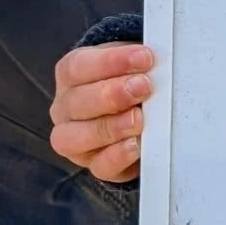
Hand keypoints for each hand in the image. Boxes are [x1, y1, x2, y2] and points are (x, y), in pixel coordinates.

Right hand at [50, 42, 154, 182]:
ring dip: (111, 127)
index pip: (79, 66)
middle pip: (76, 102)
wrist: (138, 110)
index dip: (111, 62)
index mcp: (71, 76)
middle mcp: (66, 108)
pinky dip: (118, 156)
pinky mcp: (95, 164)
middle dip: (112, 94)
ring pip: (75, 138)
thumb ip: (140, 64)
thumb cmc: (132, 81)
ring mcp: (74, 139)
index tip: (145, 58)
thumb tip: (159, 62)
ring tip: (139, 119)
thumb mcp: (133, 65)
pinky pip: (99, 166)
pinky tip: (136, 145)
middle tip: (143, 87)